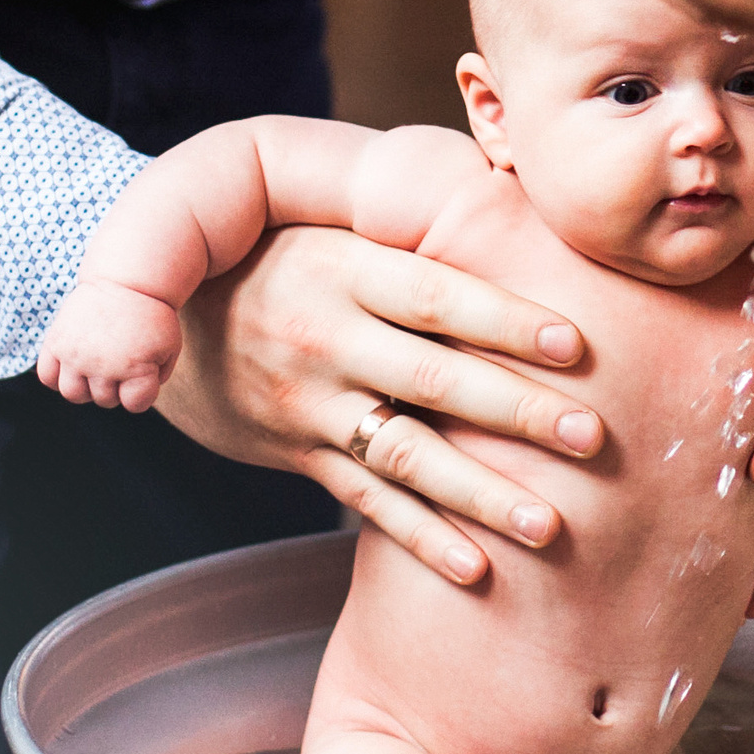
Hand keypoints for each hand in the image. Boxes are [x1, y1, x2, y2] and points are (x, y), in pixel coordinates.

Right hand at [36, 278, 178, 412]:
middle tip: (122, 363)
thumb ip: (156, 377)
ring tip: (97, 368)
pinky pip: (47, 377)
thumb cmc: (151, 317)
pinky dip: (57, 377)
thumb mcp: (169, 347)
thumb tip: (133, 397)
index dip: (143, 393)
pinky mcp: (55, 343)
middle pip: (105, 400)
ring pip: (73, 394)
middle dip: (116, 387)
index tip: (144, 374)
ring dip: (87, 387)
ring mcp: (76, 355)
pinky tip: (73, 365)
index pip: (136, 404)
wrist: (126, 282)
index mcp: (136, 368)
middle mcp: (103, 366)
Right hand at [157, 225, 602, 584]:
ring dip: (483, 495)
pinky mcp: (301, 454)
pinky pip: (367, 503)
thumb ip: (410, 222)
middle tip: (593, 436)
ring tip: (551, 526)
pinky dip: (422, 539)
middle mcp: (325, 339)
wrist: (160, 311)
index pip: (437, 297)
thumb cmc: (282, 251)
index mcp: (341, 268)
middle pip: (436, 381)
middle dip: (519, 412)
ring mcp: (310, 405)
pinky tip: (478, 570)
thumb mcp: (327, 220)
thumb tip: (513, 184)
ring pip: (409, 457)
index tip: (576, 345)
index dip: (505, 320)